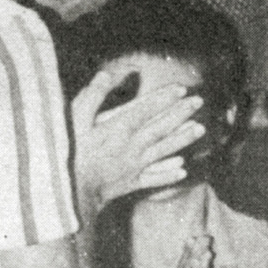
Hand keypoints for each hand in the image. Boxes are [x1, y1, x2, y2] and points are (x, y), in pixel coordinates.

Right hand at [71, 69, 203, 219]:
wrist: (68, 193)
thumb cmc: (67, 152)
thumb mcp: (73, 119)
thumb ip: (92, 96)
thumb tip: (106, 74)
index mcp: (118, 129)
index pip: (145, 109)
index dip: (164, 97)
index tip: (181, 88)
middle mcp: (131, 147)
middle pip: (160, 127)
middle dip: (181, 113)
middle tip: (199, 101)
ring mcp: (133, 166)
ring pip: (163, 151)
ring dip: (183, 139)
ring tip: (200, 129)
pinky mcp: (131, 183)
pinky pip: (154, 178)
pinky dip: (169, 174)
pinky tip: (183, 169)